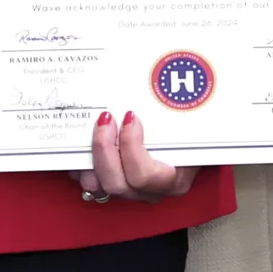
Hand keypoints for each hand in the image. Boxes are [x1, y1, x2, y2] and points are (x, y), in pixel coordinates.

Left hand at [73, 109, 198, 204]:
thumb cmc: (192, 135)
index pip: (145, 175)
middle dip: (104, 148)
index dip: (131, 147)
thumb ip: (184, 111)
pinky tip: (79, 143)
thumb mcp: (194, 124)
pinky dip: (79, 164)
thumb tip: (172, 80)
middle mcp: (149, 191)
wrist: (191, 146)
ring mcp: (129, 191)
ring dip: (90, 157)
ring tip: (92, 128)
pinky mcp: (112, 186)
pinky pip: (88, 183)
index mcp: (174, 180)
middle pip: (117, 183)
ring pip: (99, 186)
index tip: (131, 116)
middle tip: (106, 119)